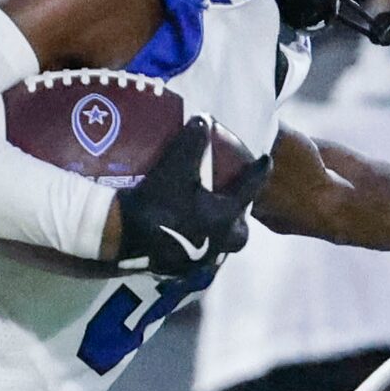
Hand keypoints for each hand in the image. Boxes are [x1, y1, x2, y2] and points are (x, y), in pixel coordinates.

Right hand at [110, 115, 272, 278]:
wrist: (122, 236)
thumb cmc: (155, 200)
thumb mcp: (175, 165)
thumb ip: (192, 141)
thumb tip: (203, 119)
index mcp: (224, 216)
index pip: (250, 188)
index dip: (259, 171)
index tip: (267, 160)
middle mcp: (219, 242)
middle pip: (239, 230)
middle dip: (239, 217)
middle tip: (231, 203)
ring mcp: (200, 260)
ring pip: (219, 246)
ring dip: (216, 232)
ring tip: (205, 218)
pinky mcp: (180, 270)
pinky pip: (196, 256)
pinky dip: (194, 243)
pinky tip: (182, 234)